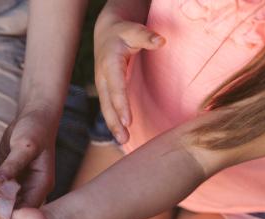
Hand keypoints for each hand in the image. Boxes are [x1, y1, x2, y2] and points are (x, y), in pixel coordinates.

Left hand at [0, 107, 56, 207]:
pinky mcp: (8, 176)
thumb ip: (13, 165)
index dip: (10, 216)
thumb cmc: (35, 129)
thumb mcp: (25, 146)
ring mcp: (19, 182)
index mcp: (41, 185)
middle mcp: (31, 188)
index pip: (26, 208)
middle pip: (14, 207)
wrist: (33, 115)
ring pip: (3, 198)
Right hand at [94, 15, 164, 143]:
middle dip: (114, 122)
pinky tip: (121, 134)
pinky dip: (114, 122)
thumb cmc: (123, 32)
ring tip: (123, 141)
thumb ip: (146, 36)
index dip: (121, 105)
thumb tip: (161, 42)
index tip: (128, 121)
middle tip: (125, 138)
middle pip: (107, 104)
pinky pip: (109, 108)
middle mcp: (103, 78)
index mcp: (109, 64)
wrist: (106, 34)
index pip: (116, 88)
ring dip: (113, 126)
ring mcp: (103, 86)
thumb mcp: (133, 30)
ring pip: (106, 109)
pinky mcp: (106, 91)